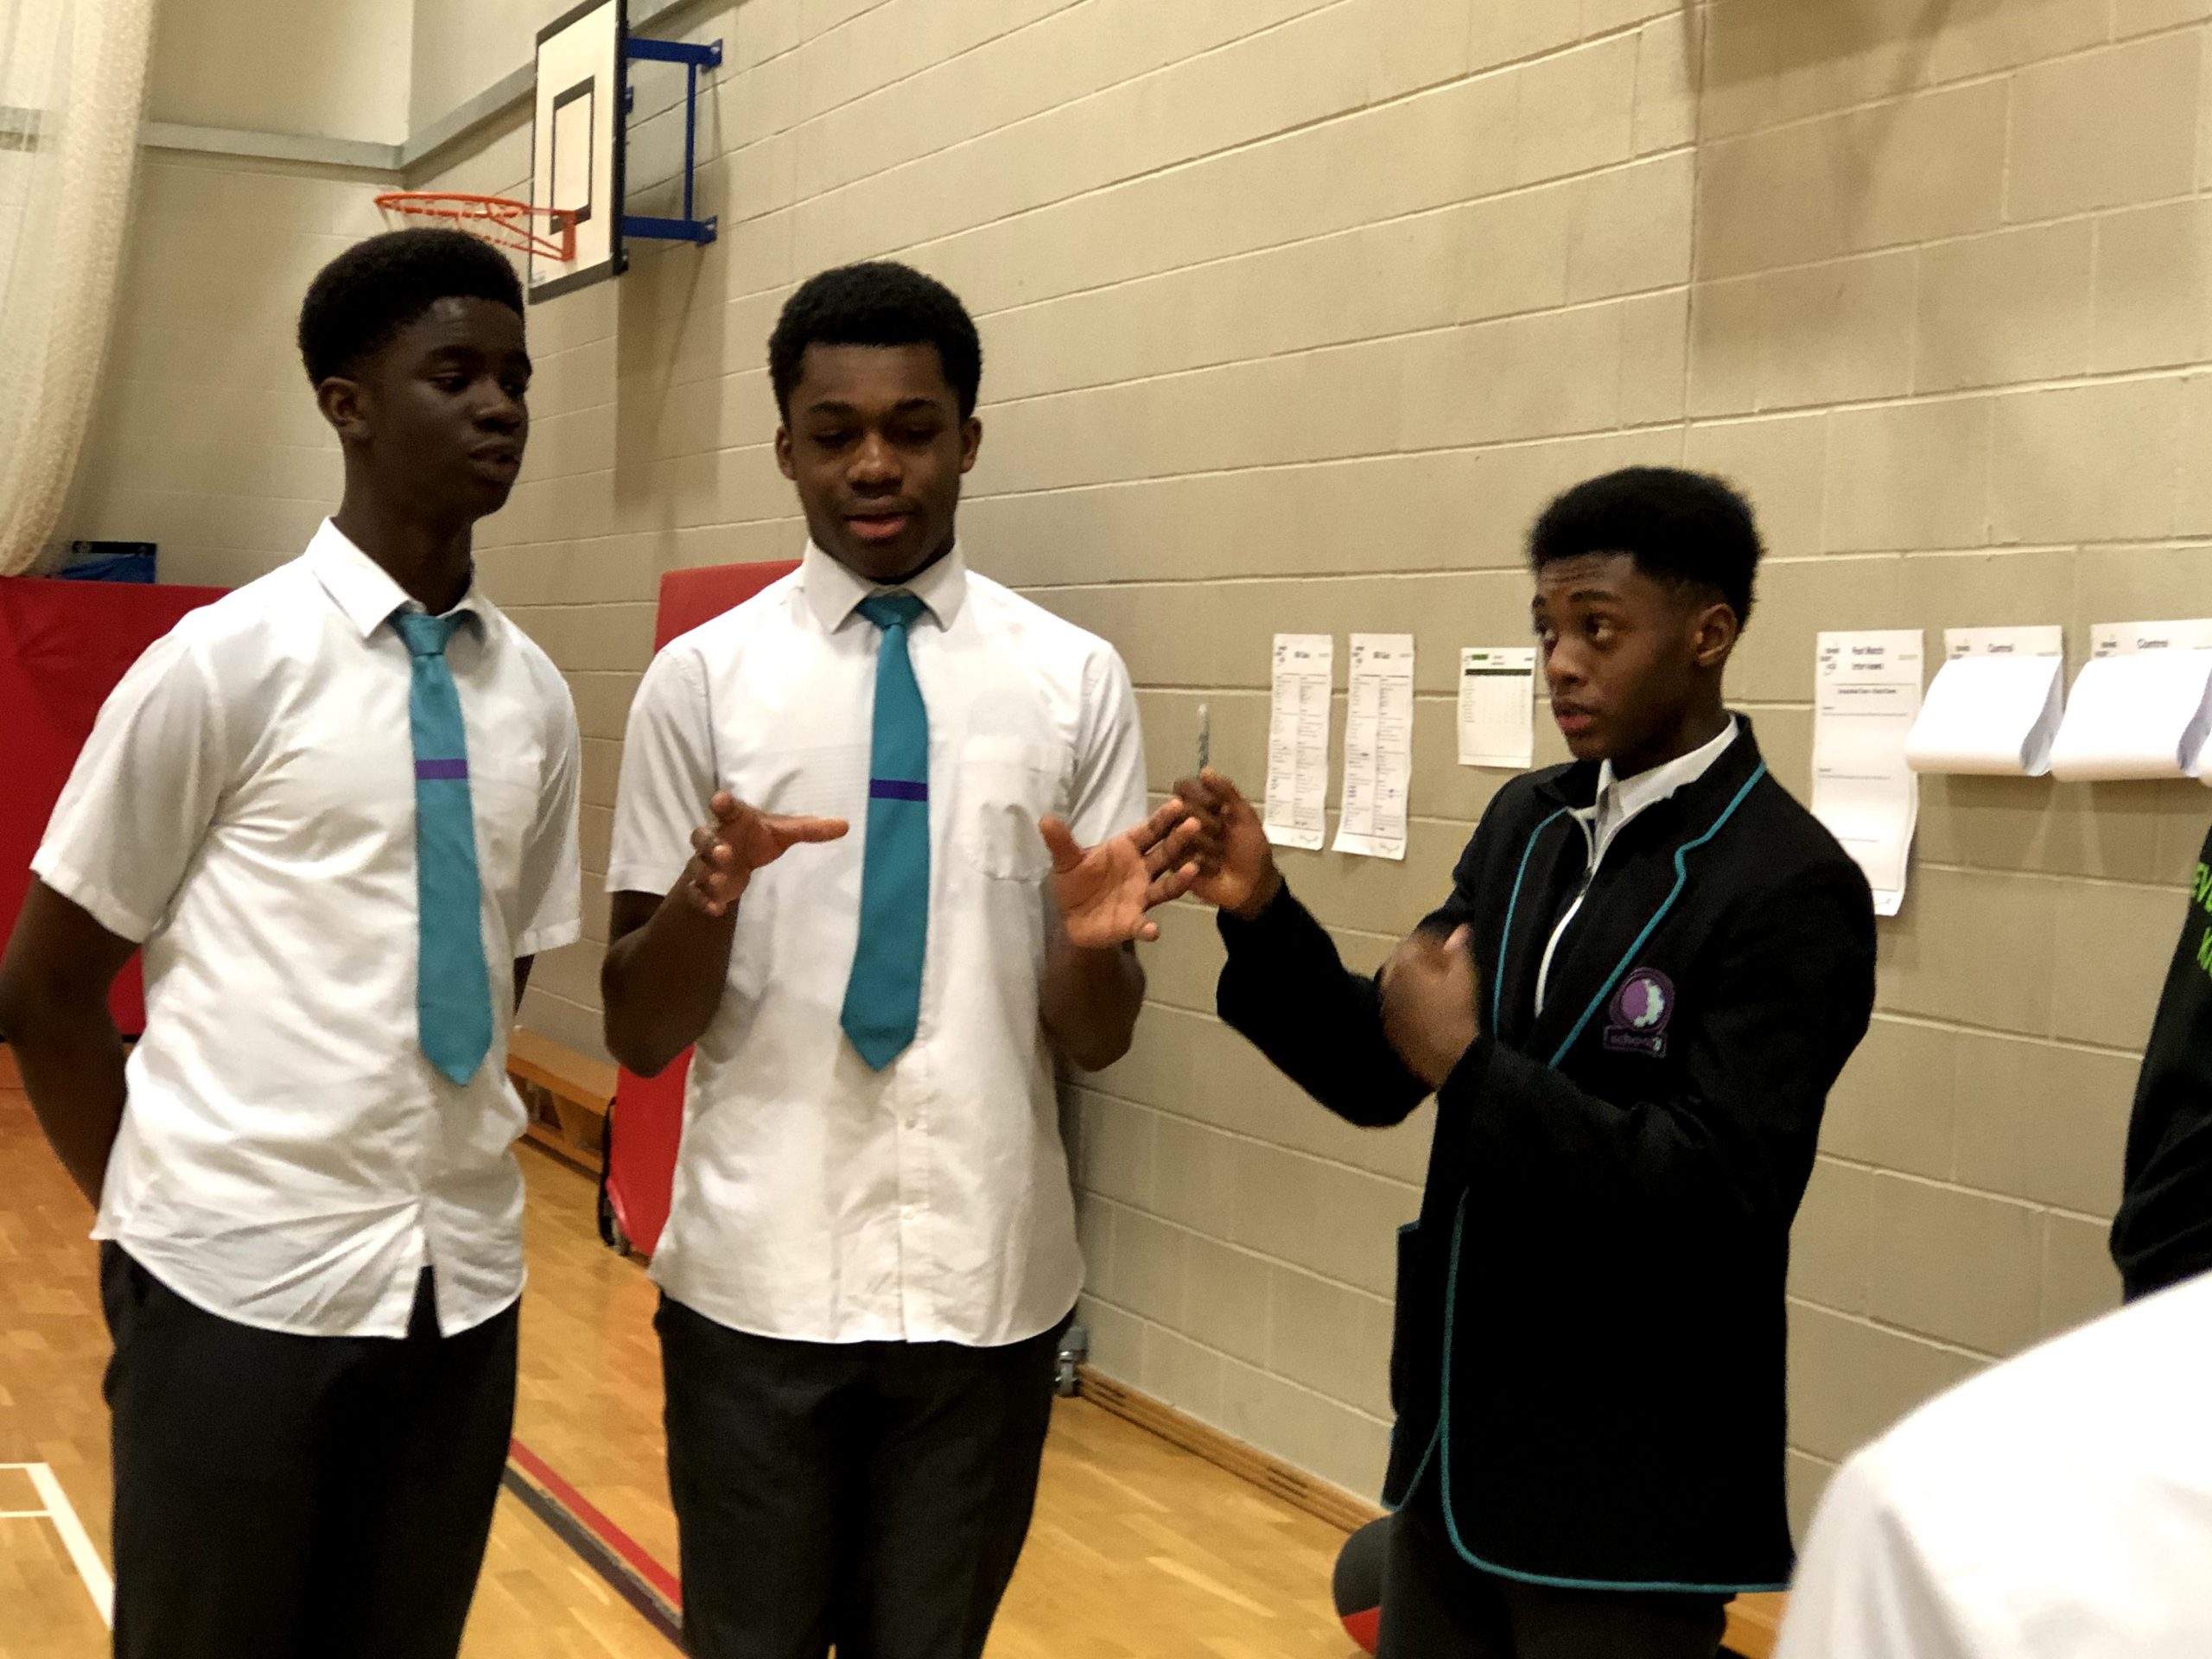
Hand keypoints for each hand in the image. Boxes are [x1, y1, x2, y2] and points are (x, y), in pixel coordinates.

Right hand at [682, 792, 848, 917]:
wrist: (736, 858)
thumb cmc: (757, 838)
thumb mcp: (783, 833)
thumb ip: (810, 829)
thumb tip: (845, 825)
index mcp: (734, 819)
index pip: (727, 808)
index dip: (723, 804)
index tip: (721, 800)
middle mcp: (715, 838)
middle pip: (703, 837)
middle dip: (712, 845)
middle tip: (726, 853)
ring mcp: (705, 862)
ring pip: (697, 865)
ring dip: (707, 873)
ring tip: (721, 882)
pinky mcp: (702, 884)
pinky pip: (695, 891)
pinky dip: (702, 899)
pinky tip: (716, 908)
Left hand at [1040, 798, 1201, 948]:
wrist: (1072, 919)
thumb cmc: (1076, 883)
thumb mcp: (1065, 862)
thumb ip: (1060, 843)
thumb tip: (1045, 819)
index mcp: (1127, 848)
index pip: (1149, 830)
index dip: (1163, 818)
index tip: (1178, 804)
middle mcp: (1141, 870)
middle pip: (1165, 853)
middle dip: (1180, 840)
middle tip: (1195, 824)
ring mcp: (1141, 896)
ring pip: (1166, 886)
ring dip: (1180, 879)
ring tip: (1192, 868)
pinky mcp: (1133, 922)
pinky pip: (1144, 925)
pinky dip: (1149, 928)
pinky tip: (1153, 930)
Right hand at [1167, 770, 1280, 919]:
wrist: (1253, 884)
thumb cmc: (1251, 848)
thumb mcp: (1245, 816)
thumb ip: (1227, 792)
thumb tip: (1205, 770)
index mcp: (1203, 805)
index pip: (1186, 788)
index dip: (1201, 797)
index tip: (1219, 808)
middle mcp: (1187, 820)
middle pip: (1182, 809)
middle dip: (1209, 824)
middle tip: (1223, 836)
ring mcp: (1179, 843)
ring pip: (1182, 832)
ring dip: (1208, 844)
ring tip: (1221, 856)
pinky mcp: (1175, 865)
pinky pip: (1180, 855)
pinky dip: (1203, 861)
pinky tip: (1213, 869)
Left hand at [1379, 925, 1481, 1090]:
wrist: (1453, 1060)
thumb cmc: (1460, 1013)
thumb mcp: (1465, 976)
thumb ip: (1459, 948)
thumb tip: (1459, 930)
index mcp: (1404, 964)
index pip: (1415, 941)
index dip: (1435, 941)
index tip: (1450, 946)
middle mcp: (1387, 982)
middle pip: (1402, 962)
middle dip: (1419, 960)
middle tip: (1441, 966)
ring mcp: (1384, 1006)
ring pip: (1395, 984)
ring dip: (1410, 981)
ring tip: (1432, 987)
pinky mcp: (1387, 1028)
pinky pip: (1394, 1006)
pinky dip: (1405, 1002)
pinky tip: (1422, 1010)